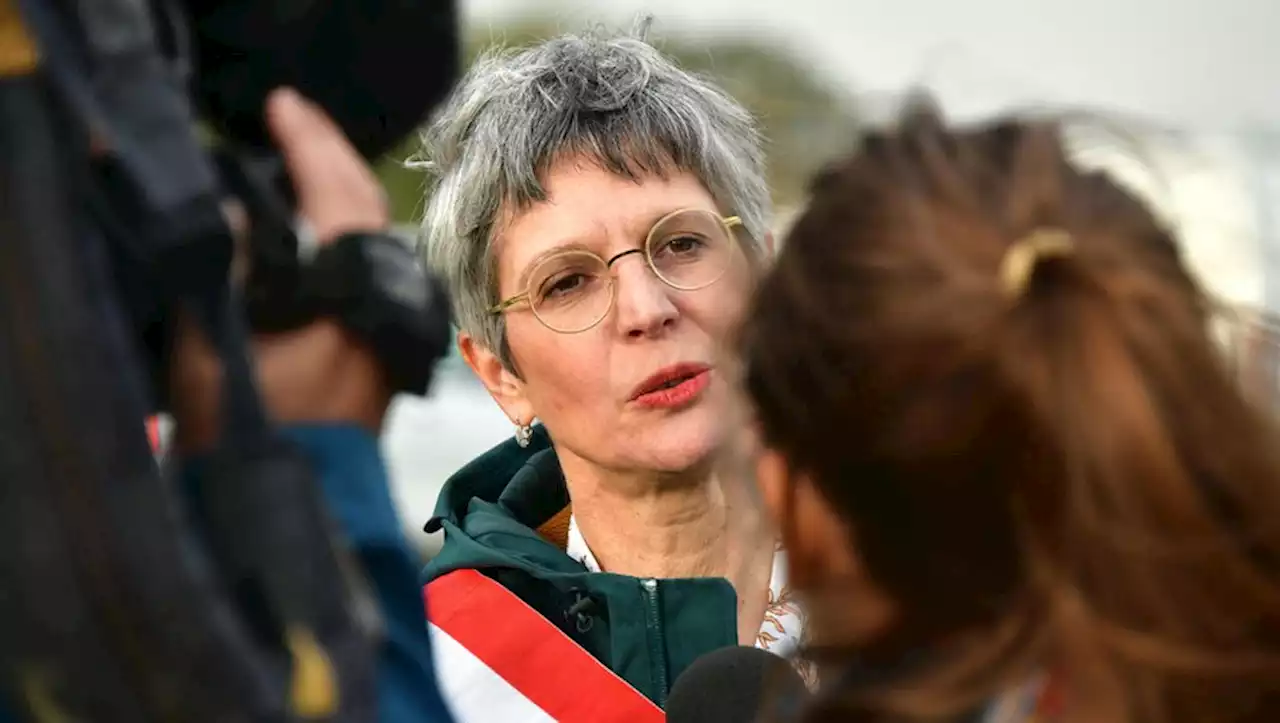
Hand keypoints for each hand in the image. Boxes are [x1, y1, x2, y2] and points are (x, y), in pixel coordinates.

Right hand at [170, 89, 392, 452]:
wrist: (300, 494)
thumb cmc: (256, 427)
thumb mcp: (217, 340)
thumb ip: (227, 265)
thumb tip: (243, 208)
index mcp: (346, 287)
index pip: (334, 191)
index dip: (307, 142)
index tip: (283, 106)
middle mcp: (380, 297)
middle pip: (362, 205)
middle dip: (329, 158)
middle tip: (294, 122)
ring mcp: (388, 320)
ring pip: (370, 234)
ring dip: (338, 194)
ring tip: (302, 164)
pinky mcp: (382, 342)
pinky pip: (370, 264)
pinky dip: (343, 233)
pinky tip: (319, 231)